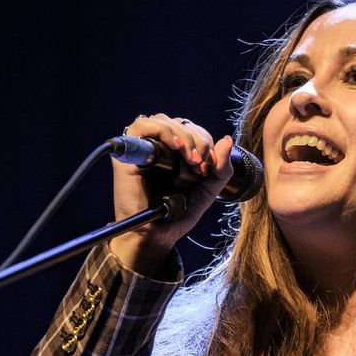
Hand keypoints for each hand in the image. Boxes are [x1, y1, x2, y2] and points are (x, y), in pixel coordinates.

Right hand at [109, 114, 234, 274]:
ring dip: (183, 136)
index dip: (205, 141)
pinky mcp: (129, 154)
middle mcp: (159, 148)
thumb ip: (221, 168)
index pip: (193, 130)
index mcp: (177, 154)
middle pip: (180, 123)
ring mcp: (143, 149)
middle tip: (200, 165)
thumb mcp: (208, 190)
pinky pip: (141, 126)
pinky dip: (162, 131)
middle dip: (198, 140)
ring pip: (163, 120)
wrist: (157, 235)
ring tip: (190, 160)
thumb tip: (227, 139)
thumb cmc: (177, 214)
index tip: (209, 165)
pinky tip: (175, 147)